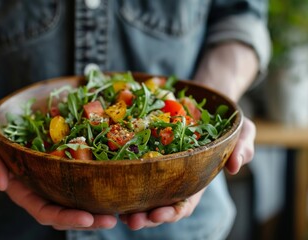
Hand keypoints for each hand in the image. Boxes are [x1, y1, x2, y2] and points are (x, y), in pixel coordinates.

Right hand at [0, 122, 116, 229]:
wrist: (2, 124)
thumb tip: (2, 183)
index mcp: (24, 190)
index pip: (45, 211)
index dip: (65, 217)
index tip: (86, 218)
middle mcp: (43, 188)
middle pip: (67, 211)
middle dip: (89, 219)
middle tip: (112, 219)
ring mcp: (55, 178)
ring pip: (78, 198)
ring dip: (98, 206)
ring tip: (120, 209)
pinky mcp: (65, 164)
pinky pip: (83, 177)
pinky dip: (98, 182)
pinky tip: (116, 182)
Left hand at [119, 117, 254, 229]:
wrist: (206, 106)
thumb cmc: (226, 123)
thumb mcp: (242, 132)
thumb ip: (243, 148)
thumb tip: (236, 166)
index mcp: (197, 181)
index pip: (185, 204)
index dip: (172, 212)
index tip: (159, 215)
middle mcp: (176, 179)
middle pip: (159, 204)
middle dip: (146, 215)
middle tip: (131, 219)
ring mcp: (160, 169)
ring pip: (143, 192)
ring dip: (130, 204)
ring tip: (116, 211)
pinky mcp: (148, 155)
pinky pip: (134, 169)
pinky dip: (123, 179)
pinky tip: (110, 181)